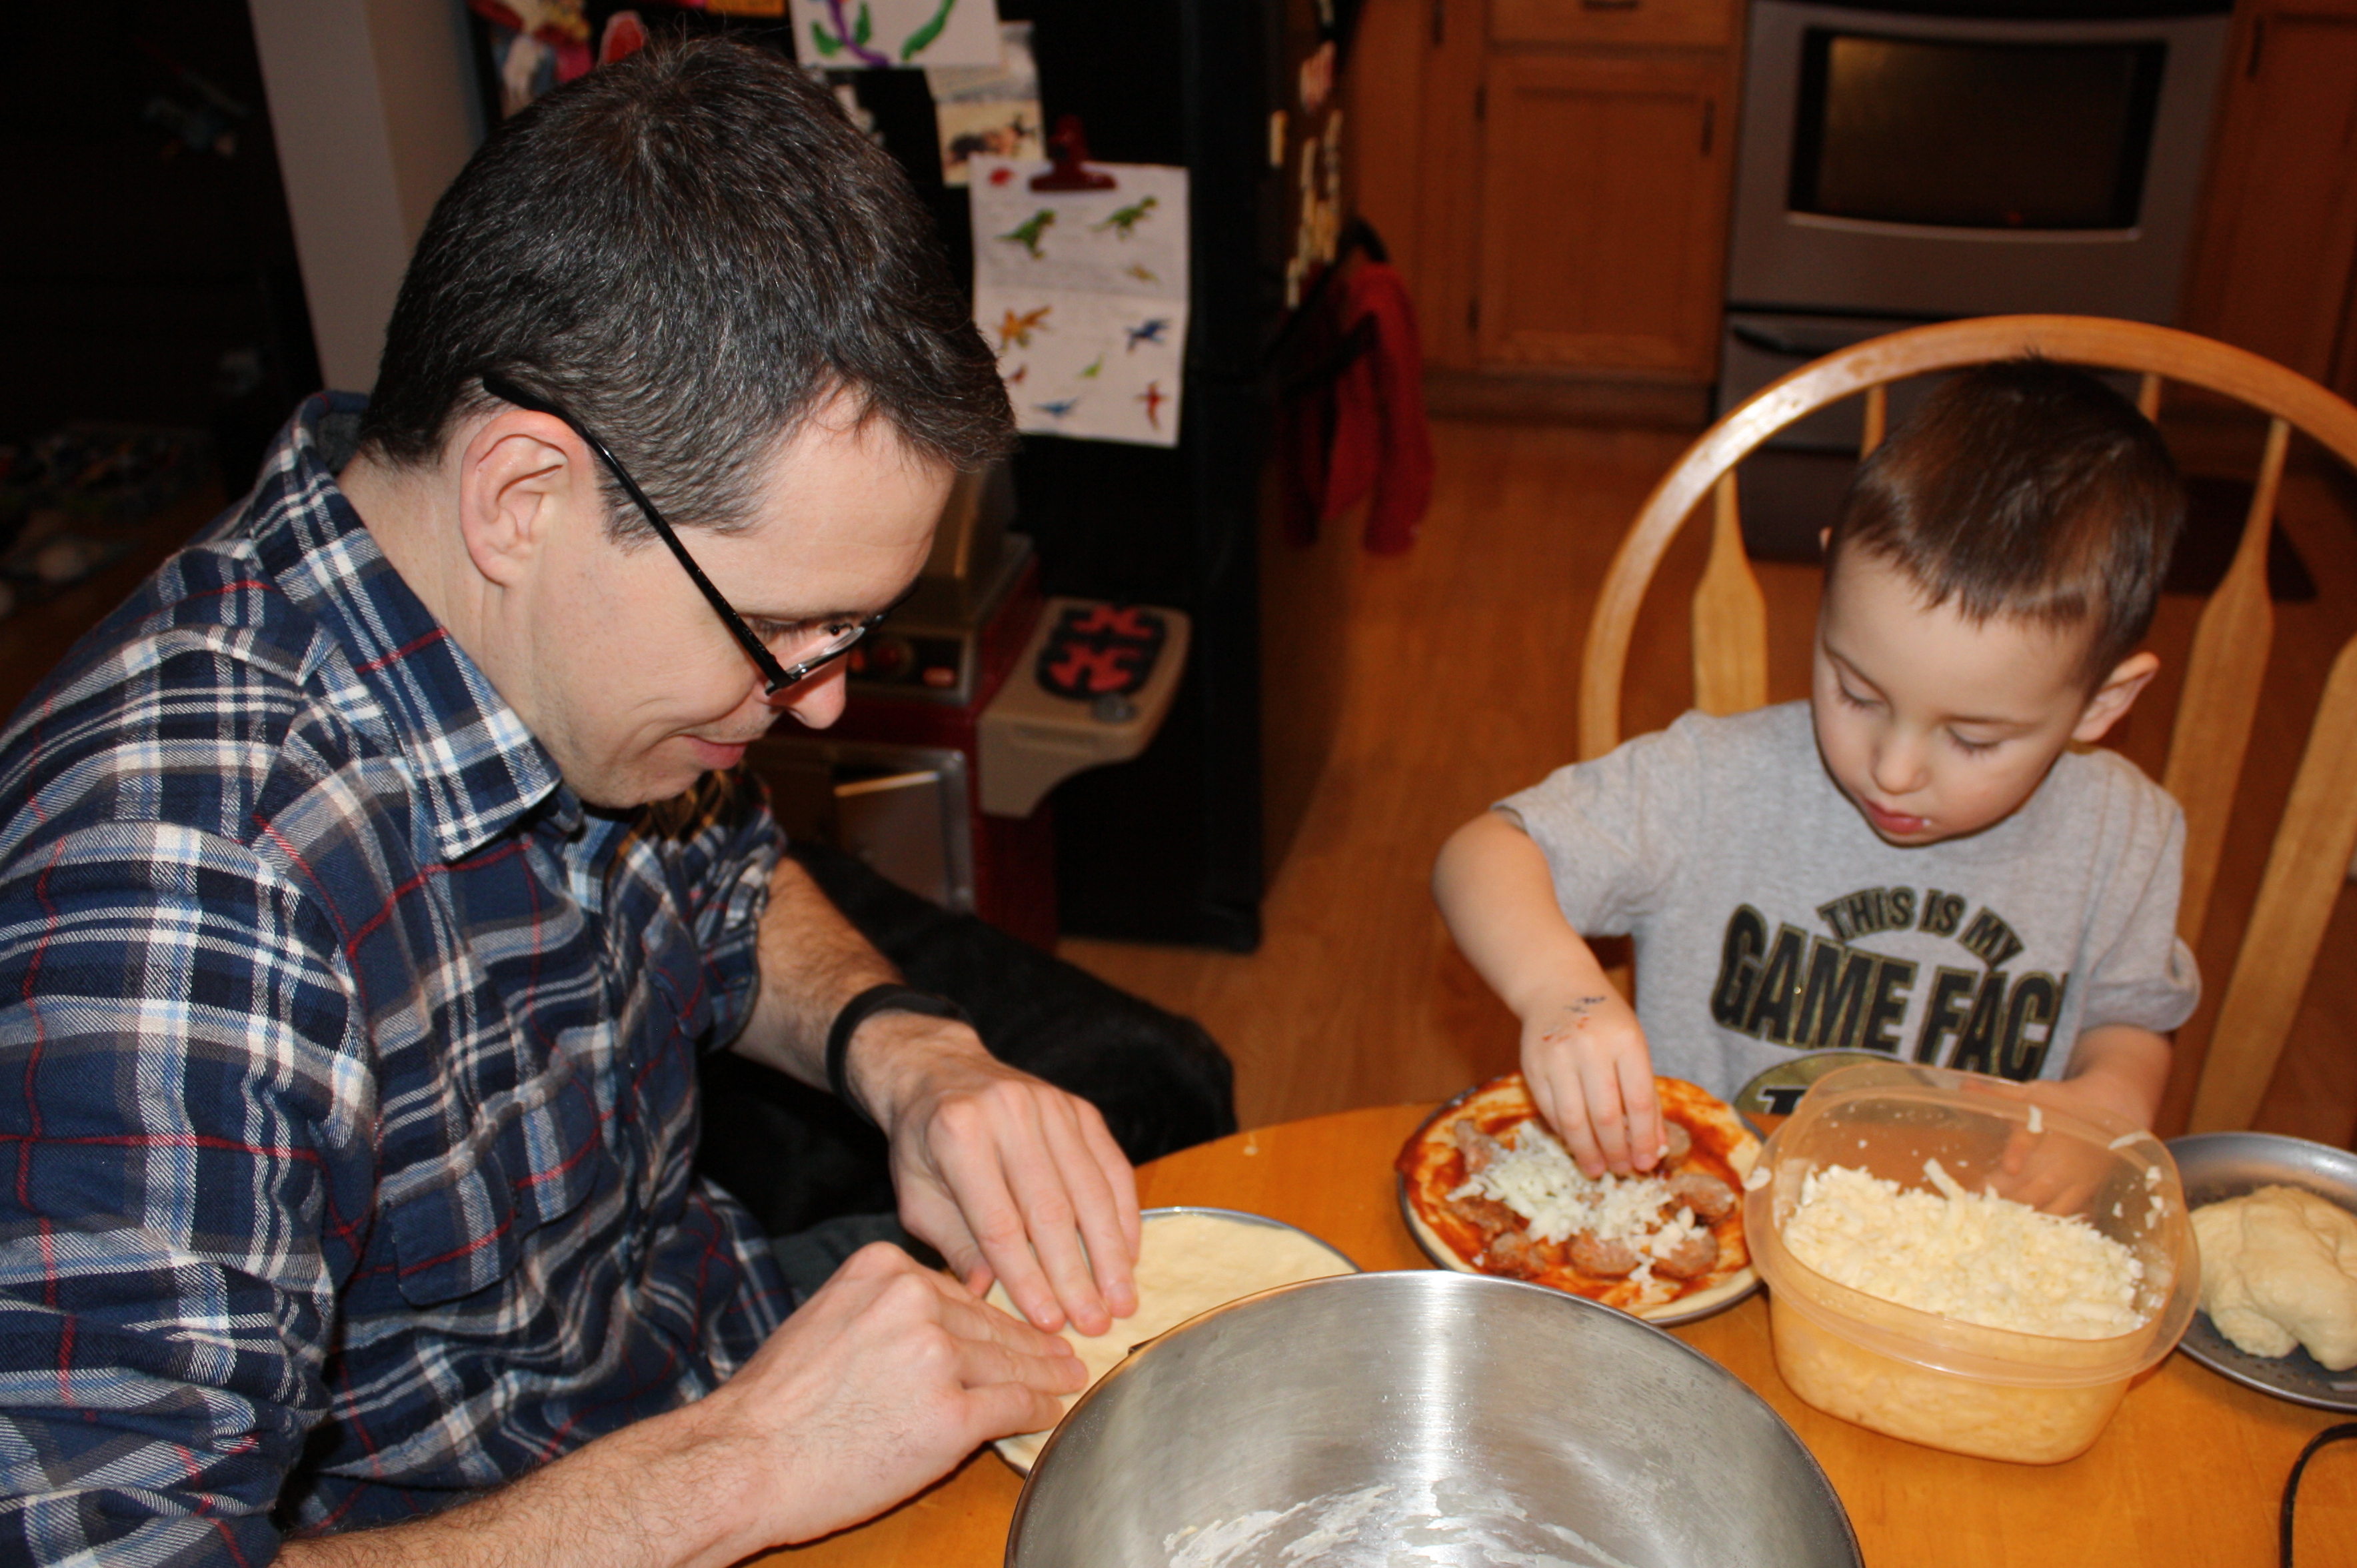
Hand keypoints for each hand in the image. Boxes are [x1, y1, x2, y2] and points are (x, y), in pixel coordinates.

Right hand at [691, 1242, 1086, 1551]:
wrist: (746, 1459)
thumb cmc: (774, 1403)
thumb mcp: (828, 1318)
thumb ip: (884, 1310)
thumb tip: (936, 1324)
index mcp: (884, 1270)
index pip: (958, 1291)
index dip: (997, 1314)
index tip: (1022, 1322)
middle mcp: (915, 1302)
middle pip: (991, 1323)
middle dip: (1030, 1341)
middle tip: (1063, 1349)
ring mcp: (937, 1357)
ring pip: (1009, 1362)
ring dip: (1045, 1373)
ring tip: (1067, 1377)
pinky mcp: (952, 1414)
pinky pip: (1013, 1405)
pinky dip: (1039, 1408)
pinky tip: (1052, 1409)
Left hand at [854, 1011, 1140, 1335]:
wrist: (937, 1070)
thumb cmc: (922, 1145)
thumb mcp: (917, 1197)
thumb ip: (955, 1245)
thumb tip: (990, 1297)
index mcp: (958, 1135)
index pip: (999, 1222)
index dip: (1026, 1277)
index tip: (1048, 1323)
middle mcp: (1009, 1113)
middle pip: (1052, 1208)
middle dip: (1076, 1275)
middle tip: (1094, 1326)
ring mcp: (1050, 1106)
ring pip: (1091, 1190)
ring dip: (1110, 1254)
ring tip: (1120, 1303)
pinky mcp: (1079, 1108)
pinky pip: (1111, 1166)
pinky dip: (1123, 1215)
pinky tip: (1129, 1256)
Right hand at [1521, 987, 1660, 1177]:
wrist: (1557, 988)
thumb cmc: (1607, 1023)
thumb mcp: (1635, 1048)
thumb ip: (1646, 1096)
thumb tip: (1655, 1148)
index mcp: (1626, 1041)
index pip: (1638, 1101)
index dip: (1643, 1138)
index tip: (1645, 1163)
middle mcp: (1591, 1047)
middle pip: (1605, 1115)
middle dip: (1615, 1151)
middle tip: (1622, 1170)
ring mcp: (1557, 1056)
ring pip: (1573, 1119)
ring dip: (1586, 1151)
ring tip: (1597, 1169)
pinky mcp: (1532, 1066)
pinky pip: (1550, 1111)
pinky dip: (1565, 1133)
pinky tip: (1576, 1143)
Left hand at [1963, 1076, 2129, 1215]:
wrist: (2111, 1110)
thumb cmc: (2064, 1102)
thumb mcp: (2031, 1094)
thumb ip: (1997, 1095)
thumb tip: (1963, 1086)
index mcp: (2048, 1124)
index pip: (2032, 1135)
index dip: (2020, 1150)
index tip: (2009, 1167)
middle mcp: (2063, 1155)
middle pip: (2034, 1181)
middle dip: (2003, 1195)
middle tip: (1975, 1204)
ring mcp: (2076, 1177)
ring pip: (2047, 1203)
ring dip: (2020, 1214)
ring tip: (1993, 1220)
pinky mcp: (2086, 1191)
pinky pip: (2067, 1214)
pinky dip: (2046, 1224)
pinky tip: (2025, 1230)